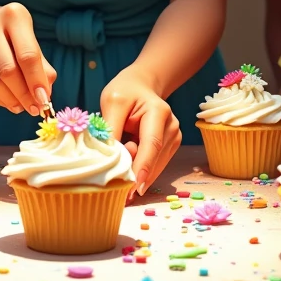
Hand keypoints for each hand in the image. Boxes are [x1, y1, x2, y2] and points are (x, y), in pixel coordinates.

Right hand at [0, 3, 55, 114]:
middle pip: (8, 71)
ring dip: (10, 100)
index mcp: (14, 14)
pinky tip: (6, 101)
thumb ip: (41, 66)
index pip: (28, 55)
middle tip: (34, 109)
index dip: (37, 82)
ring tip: (21, 106)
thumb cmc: (10, 35)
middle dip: (24, 95)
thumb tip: (44, 96)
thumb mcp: (29, 40)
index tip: (44, 101)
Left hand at [101, 65, 180, 195]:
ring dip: (138, 175)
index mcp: (159, 112)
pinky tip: (129, 175)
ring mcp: (174, 138)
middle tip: (120, 194)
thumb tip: (107, 158)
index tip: (133, 187)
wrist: (140, 86)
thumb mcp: (112, 102)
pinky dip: (142, 173)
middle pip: (154, 159)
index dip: (142, 166)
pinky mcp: (170, 147)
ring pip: (155, 167)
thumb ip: (111, 129)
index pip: (152, 144)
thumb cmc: (125, 92)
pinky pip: (154, 166)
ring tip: (120, 180)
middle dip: (137, 176)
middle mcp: (171, 126)